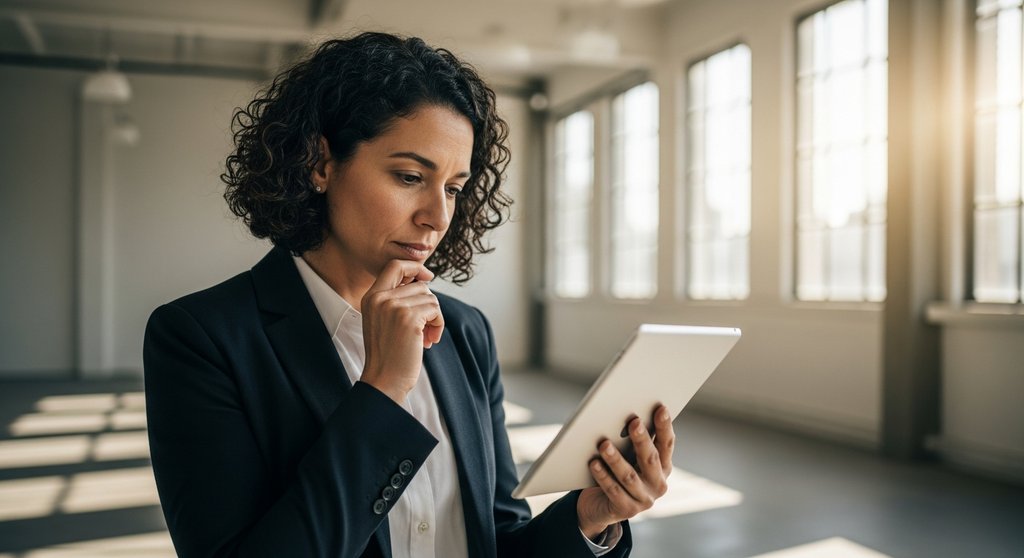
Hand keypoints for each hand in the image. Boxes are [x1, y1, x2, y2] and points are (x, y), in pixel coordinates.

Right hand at [359, 259, 443, 402]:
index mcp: (371, 297)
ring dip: (434, 318)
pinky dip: (438, 325)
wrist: (384, 380)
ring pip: (430, 297)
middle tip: (426, 328)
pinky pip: (435, 310)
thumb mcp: (384, 320)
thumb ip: (396, 299)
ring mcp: (393, 306)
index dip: (414, 267)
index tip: (427, 277)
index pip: (394, 265)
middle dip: (428, 305)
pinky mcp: (409, 318)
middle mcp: (380, 298)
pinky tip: (430, 341)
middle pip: (419, 285)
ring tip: (426, 337)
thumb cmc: (389, 354)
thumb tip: (424, 280)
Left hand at [576, 405, 674, 539]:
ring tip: (604, 444)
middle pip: (650, 459)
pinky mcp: (626, 510)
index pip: (666, 444)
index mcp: (664, 467)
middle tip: (633, 421)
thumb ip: (635, 441)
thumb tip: (629, 414)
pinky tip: (594, 463)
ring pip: (629, 476)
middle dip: (642, 439)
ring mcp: (644, 500)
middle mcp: (658, 484)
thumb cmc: (619, 472)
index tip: (661, 408)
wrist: (603, 506)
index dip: (664, 427)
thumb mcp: (631, 457)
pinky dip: (602, 476)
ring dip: (616, 459)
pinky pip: (613, 490)